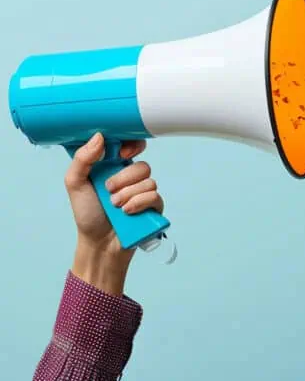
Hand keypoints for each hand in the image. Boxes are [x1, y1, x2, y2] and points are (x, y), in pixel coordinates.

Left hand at [65, 132, 164, 294]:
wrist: (98, 244)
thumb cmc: (87, 214)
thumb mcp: (75, 184)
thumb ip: (82, 159)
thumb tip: (99, 136)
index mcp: (115, 167)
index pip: (133, 147)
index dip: (132, 146)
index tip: (122, 154)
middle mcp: (132, 178)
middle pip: (142, 165)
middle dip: (124, 179)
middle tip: (108, 190)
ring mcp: (144, 193)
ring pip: (149, 181)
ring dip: (128, 195)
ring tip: (116, 207)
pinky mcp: (154, 207)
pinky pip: (155, 196)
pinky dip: (139, 203)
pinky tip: (127, 212)